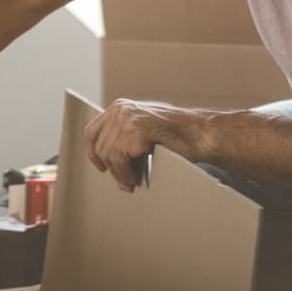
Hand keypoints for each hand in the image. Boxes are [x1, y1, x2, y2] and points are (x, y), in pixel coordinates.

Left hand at [84, 99, 208, 192]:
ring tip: (130, 183)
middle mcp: (120, 110)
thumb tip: (106, 163)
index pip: (91, 131)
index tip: (101, 167)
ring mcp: (127, 119)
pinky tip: (135, 179)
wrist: (200, 132)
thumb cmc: (177, 134)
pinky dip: (125, 174)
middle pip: (99, 146)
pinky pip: (119, 160)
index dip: (93, 153)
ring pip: (108, 155)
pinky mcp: (136, 131)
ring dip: (119, 174)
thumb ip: (124, 138)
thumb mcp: (144, 129)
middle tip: (124, 182)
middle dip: (110, 168)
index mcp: (120, 107)